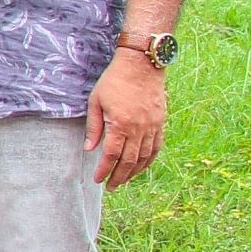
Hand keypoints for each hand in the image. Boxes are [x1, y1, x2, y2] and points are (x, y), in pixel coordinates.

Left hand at [87, 47, 167, 186]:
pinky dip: (149, 160)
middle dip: (119, 176)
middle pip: (130, 160)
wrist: (142, 65)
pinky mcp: (161, 123)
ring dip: (134, 172)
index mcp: (121, 124)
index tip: (98, 180)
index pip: (112, 155)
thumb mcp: (96, 101)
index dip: (105, 170)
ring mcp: (153, 127)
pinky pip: (157, 147)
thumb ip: (94, 127)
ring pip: (145, 157)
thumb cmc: (114, 81)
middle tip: (110, 186)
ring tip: (123, 180)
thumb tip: (89, 149)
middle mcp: (140, 129)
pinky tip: (141, 166)